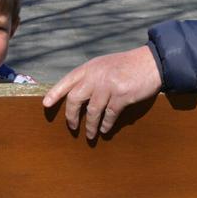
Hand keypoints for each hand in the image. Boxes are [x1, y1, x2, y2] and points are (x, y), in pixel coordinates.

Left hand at [42, 45, 161, 138]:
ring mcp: (108, 86)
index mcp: (89, 68)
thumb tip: (77, 96)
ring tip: (90, 135)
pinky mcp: (122, 96)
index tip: (46, 104)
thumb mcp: (103, 65)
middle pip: (75, 99)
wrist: (150, 62)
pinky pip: (109, 115)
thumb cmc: (126, 65)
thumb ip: (90, 77)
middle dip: (71, 116)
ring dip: (90, 126)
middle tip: (72, 127)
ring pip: (92, 111)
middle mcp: (95, 76)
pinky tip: (104, 130)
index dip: (55, 93)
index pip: (67, 81)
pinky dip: (105, 124)